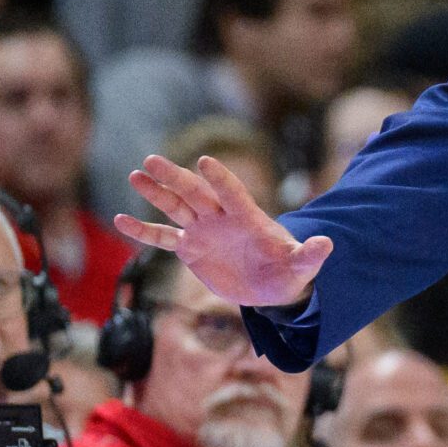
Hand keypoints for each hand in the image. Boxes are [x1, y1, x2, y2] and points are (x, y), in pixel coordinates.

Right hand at [115, 154, 331, 308]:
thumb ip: (310, 255)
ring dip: (156, 193)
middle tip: (152, 160)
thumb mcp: (301, 267)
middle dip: (175, 178)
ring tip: (135, 175)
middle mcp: (222, 219)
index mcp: (249, 219)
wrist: (271, 287)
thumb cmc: (289, 272)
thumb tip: (327, 244)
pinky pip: (163, 237)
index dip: (220, 179)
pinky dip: (143, 231)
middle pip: (196, 194)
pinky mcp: (190, 248)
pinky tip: (120, 220)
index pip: (233, 194)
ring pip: (176, 207)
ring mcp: (203, 231)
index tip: (204, 162)